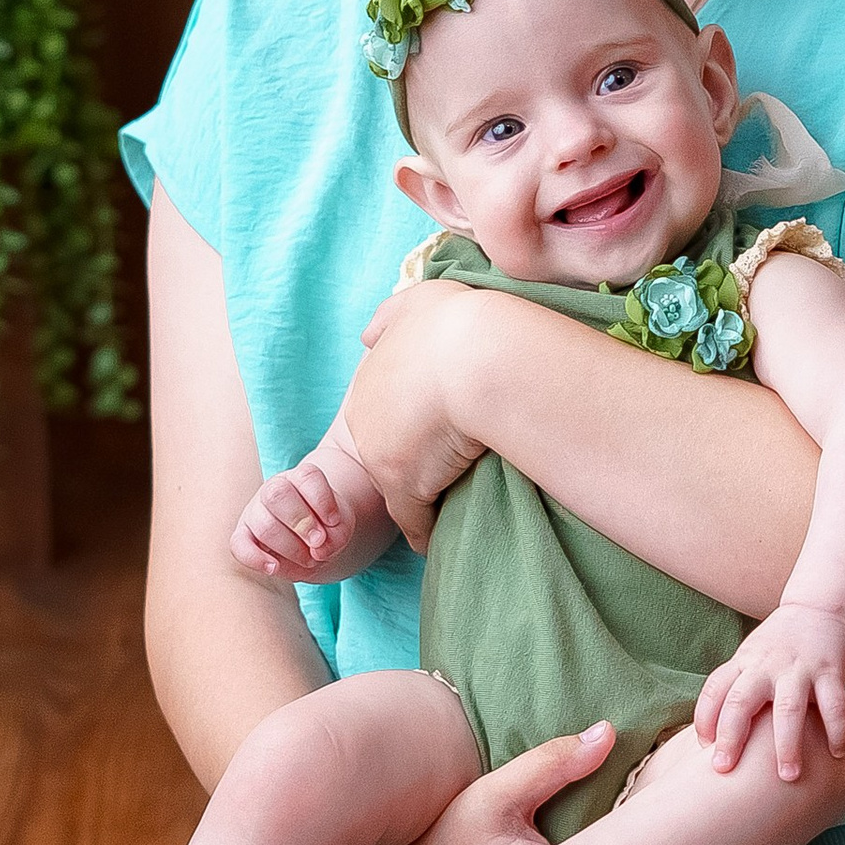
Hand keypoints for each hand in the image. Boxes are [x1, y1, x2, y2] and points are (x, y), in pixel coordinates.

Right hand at [230, 452, 351, 583]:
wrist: (313, 539)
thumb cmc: (326, 527)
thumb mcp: (340, 527)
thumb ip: (336, 535)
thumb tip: (318, 550)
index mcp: (300, 478)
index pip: (306, 476)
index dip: (322, 500)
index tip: (334, 521)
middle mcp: (274, 489)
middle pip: (277, 495)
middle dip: (301, 522)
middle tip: (318, 542)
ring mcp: (255, 512)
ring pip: (263, 525)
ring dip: (290, 548)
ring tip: (310, 559)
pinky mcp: (243, 536)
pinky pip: (239, 546)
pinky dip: (255, 558)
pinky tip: (274, 568)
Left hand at [338, 280, 497, 549]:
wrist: (477, 357)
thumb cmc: (456, 323)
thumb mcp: (419, 302)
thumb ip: (392, 316)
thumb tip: (368, 333)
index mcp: (372, 377)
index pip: (384, 412)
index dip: (408, 422)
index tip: (430, 430)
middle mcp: (367, 418)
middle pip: (385, 450)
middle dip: (409, 461)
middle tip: (443, 470)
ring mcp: (383, 456)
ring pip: (398, 487)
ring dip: (419, 498)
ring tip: (444, 510)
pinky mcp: (406, 488)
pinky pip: (414, 521)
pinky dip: (425, 533)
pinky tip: (437, 542)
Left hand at [694, 602, 844, 780]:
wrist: (820, 607)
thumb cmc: (779, 644)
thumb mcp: (750, 658)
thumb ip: (736, 689)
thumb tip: (713, 736)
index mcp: (744, 663)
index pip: (714, 690)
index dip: (704, 719)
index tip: (702, 750)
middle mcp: (766, 666)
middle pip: (740, 702)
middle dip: (731, 738)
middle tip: (724, 770)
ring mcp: (799, 668)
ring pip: (788, 709)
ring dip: (787, 745)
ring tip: (788, 776)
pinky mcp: (830, 670)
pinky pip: (834, 705)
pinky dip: (836, 730)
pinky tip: (836, 754)